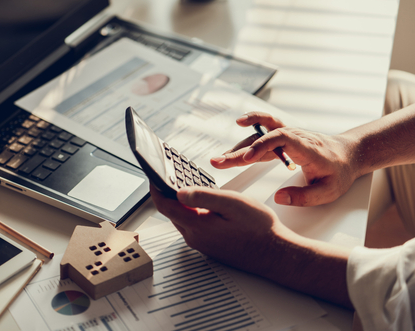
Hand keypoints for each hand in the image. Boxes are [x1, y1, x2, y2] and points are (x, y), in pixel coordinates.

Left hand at [149, 185, 284, 275]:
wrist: (277, 254)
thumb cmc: (260, 229)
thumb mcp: (232, 204)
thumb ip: (203, 197)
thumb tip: (179, 192)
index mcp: (197, 226)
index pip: (165, 206)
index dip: (156, 188)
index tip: (153, 175)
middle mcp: (196, 238)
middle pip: (172, 212)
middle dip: (168, 194)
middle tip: (170, 176)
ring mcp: (203, 244)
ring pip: (184, 219)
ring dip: (182, 203)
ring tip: (186, 186)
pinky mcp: (211, 246)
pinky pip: (195, 226)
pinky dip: (193, 213)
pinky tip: (204, 204)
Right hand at [210, 111, 359, 206]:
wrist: (348, 154)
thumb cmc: (339, 172)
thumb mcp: (329, 192)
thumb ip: (304, 196)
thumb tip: (279, 197)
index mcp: (308, 149)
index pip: (282, 139)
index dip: (262, 146)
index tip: (246, 159)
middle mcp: (296, 137)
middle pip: (264, 139)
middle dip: (240, 151)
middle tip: (219, 161)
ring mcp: (289, 135)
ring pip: (261, 136)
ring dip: (239, 146)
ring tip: (219, 159)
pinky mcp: (284, 136)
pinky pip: (265, 128)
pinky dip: (251, 126)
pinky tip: (238, 127)